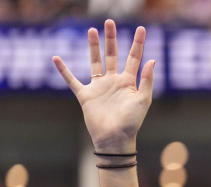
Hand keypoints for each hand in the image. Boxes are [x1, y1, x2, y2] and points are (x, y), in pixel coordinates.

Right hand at [52, 20, 154, 153]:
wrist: (115, 138)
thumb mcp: (143, 100)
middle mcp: (113, 82)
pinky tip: (56, 58)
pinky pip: (72, 80)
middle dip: (111, 39)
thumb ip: (147, 80)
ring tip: (92, 31)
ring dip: (93, 47)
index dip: (138, 43)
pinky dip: (64, 71)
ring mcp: (99, 87)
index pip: (134, 58)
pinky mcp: (85, 95)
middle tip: (109, 22)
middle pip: (112, 55)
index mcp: (129, 82)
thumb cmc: (131, 122)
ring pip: (95, 62)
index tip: (142, 29)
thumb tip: (152, 60)